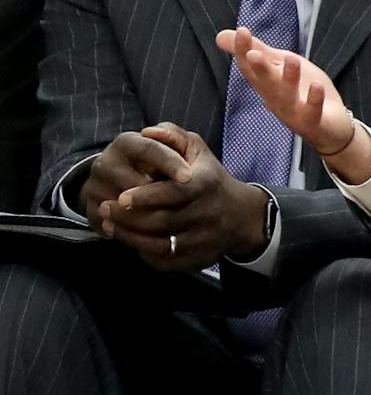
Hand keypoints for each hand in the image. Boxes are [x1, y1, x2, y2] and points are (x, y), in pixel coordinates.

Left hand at [97, 123, 269, 269]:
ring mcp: (204, 240)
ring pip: (160, 245)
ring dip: (130, 237)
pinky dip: (143, 252)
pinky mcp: (198, 260)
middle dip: (128, 217)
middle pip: (162, 221)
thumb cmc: (210, 178)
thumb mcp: (198, 150)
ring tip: (110, 224)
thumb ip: (172, 136)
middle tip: (105, 208)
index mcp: (208, 184)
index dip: (146, 197)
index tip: (121, 196)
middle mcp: (209, 214)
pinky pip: (165, 262)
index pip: (175, 192)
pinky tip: (129, 239)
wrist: (241, 216)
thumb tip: (147, 132)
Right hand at [216, 27, 370, 184]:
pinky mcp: (314, 123)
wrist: (330, 127)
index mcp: (266, 85)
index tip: (242, 31)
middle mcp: (276, 100)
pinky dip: (314, 100)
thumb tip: (220, 35)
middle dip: (260, 68)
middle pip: (265, 83)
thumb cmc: (303, 92)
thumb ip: (256, 50)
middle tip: (253, 53)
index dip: (244, 51)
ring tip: (292, 59)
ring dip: (289, 79)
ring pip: (288, 97)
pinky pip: (312, 113)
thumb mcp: (281, 65)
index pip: (250, 68)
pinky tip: (317, 86)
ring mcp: (294, 113)